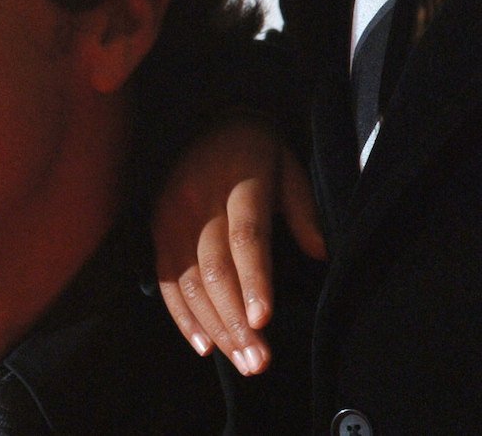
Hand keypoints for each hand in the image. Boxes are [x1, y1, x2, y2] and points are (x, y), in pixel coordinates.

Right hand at [152, 115, 325, 374]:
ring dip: (216, 328)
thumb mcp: (290, 167)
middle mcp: (201, 201)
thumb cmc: (260, 150)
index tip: (264, 321)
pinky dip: (183, 317)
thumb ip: (303, 211)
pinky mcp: (158, 228)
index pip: (246, 237)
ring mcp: (174, 216)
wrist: (209, 119)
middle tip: (259, 362)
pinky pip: (167, 280)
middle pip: (216, 270)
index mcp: (240, 182)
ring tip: (242, 362)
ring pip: (191, 283)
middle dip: (236, 321)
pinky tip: (204, 346)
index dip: (253, 280)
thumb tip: (322, 254)